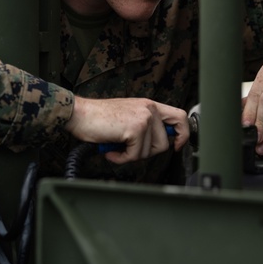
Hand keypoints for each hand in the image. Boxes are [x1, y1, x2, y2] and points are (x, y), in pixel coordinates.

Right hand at [65, 96, 188, 163]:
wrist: (80, 114)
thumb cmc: (98, 118)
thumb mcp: (128, 116)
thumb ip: (144, 125)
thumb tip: (157, 144)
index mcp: (149, 105)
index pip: (180, 117)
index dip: (182, 134)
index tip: (176, 146)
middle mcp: (149, 109)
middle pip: (164, 143)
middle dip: (146, 152)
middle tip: (129, 149)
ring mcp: (143, 118)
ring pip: (149, 152)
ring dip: (131, 155)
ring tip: (117, 147)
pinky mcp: (134, 129)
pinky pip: (135, 155)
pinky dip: (122, 158)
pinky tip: (112, 151)